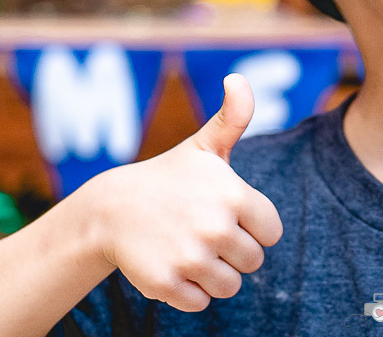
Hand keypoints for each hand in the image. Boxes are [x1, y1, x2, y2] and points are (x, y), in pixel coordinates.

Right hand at [84, 73, 283, 311]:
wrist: (111, 209)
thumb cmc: (169, 178)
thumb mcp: (205, 145)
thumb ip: (234, 116)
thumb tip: (237, 78)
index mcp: (234, 196)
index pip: (271, 232)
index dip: (251, 226)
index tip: (226, 213)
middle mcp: (215, 228)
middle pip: (252, 261)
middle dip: (232, 251)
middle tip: (202, 231)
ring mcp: (190, 258)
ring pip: (230, 286)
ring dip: (213, 274)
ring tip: (189, 248)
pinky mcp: (167, 285)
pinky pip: (200, 304)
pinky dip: (189, 292)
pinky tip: (172, 265)